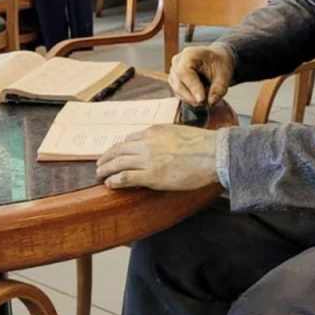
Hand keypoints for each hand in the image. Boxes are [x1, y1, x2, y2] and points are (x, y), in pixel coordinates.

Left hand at [96, 125, 219, 191]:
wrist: (214, 154)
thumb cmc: (203, 144)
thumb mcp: (179, 132)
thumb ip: (165, 137)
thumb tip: (161, 144)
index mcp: (154, 131)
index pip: (130, 138)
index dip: (119, 147)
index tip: (115, 153)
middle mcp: (147, 143)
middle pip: (118, 149)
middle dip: (106, 157)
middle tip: (100, 164)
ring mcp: (148, 159)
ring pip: (118, 162)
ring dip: (106, 169)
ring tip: (100, 174)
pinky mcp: (151, 175)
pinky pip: (125, 177)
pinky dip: (114, 180)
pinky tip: (110, 184)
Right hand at [169, 45, 234, 107]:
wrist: (216, 59)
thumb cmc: (219, 63)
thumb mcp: (225, 74)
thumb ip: (219, 88)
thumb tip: (211, 102)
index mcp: (190, 54)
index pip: (184, 72)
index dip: (192, 87)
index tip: (201, 100)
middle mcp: (178, 61)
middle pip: (179, 84)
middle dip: (192, 97)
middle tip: (207, 103)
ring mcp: (173, 71)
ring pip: (178, 91)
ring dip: (192, 98)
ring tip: (207, 97)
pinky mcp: (174, 80)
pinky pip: (179, 93)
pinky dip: (190, 97)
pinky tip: (201, 95)